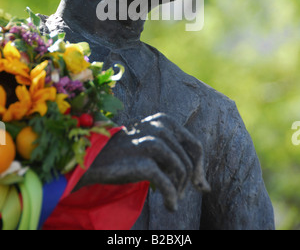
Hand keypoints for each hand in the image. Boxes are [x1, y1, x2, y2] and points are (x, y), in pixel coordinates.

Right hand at [75, 113, 209, 210]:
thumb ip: (177, 157)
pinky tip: (170, 206)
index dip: (199, 168)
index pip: (195, 147)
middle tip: (180, 195)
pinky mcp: (143, 162)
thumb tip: (206, 187)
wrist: (93, 158)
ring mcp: (151, 142)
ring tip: (172, 199)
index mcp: (164, 120)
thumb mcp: (152, 147)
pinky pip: (168, 184)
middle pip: (189, 161)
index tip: (199, 185)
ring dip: (179, 190)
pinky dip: (172, 198)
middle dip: (188, 182)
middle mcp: (160, 127)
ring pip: (181, 171)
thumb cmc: (125, 154)